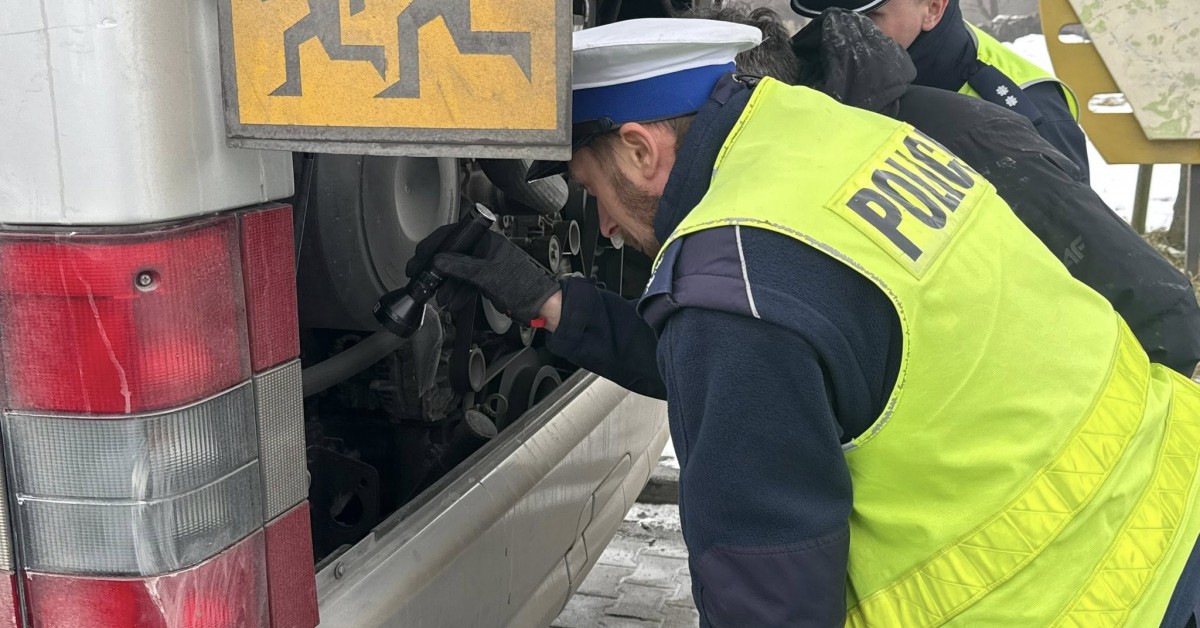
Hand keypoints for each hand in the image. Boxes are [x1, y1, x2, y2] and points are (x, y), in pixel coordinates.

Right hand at [408, 226, 560, 323]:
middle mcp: (486, 249)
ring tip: (436, 295)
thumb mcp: (487, 275)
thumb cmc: (525, 286)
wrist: (541, 306)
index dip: (434, 244)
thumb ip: (460, 266)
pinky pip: (466, 282)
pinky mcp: (488, 279)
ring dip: (446, 284)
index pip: (454, 234)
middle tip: (420, 275)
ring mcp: (486, 264)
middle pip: (453, 253)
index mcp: (488, 240)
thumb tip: (438, 260)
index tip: (420, 255)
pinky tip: (451, 301)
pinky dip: (457, 292)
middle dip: (436, 268)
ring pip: (458, 271)